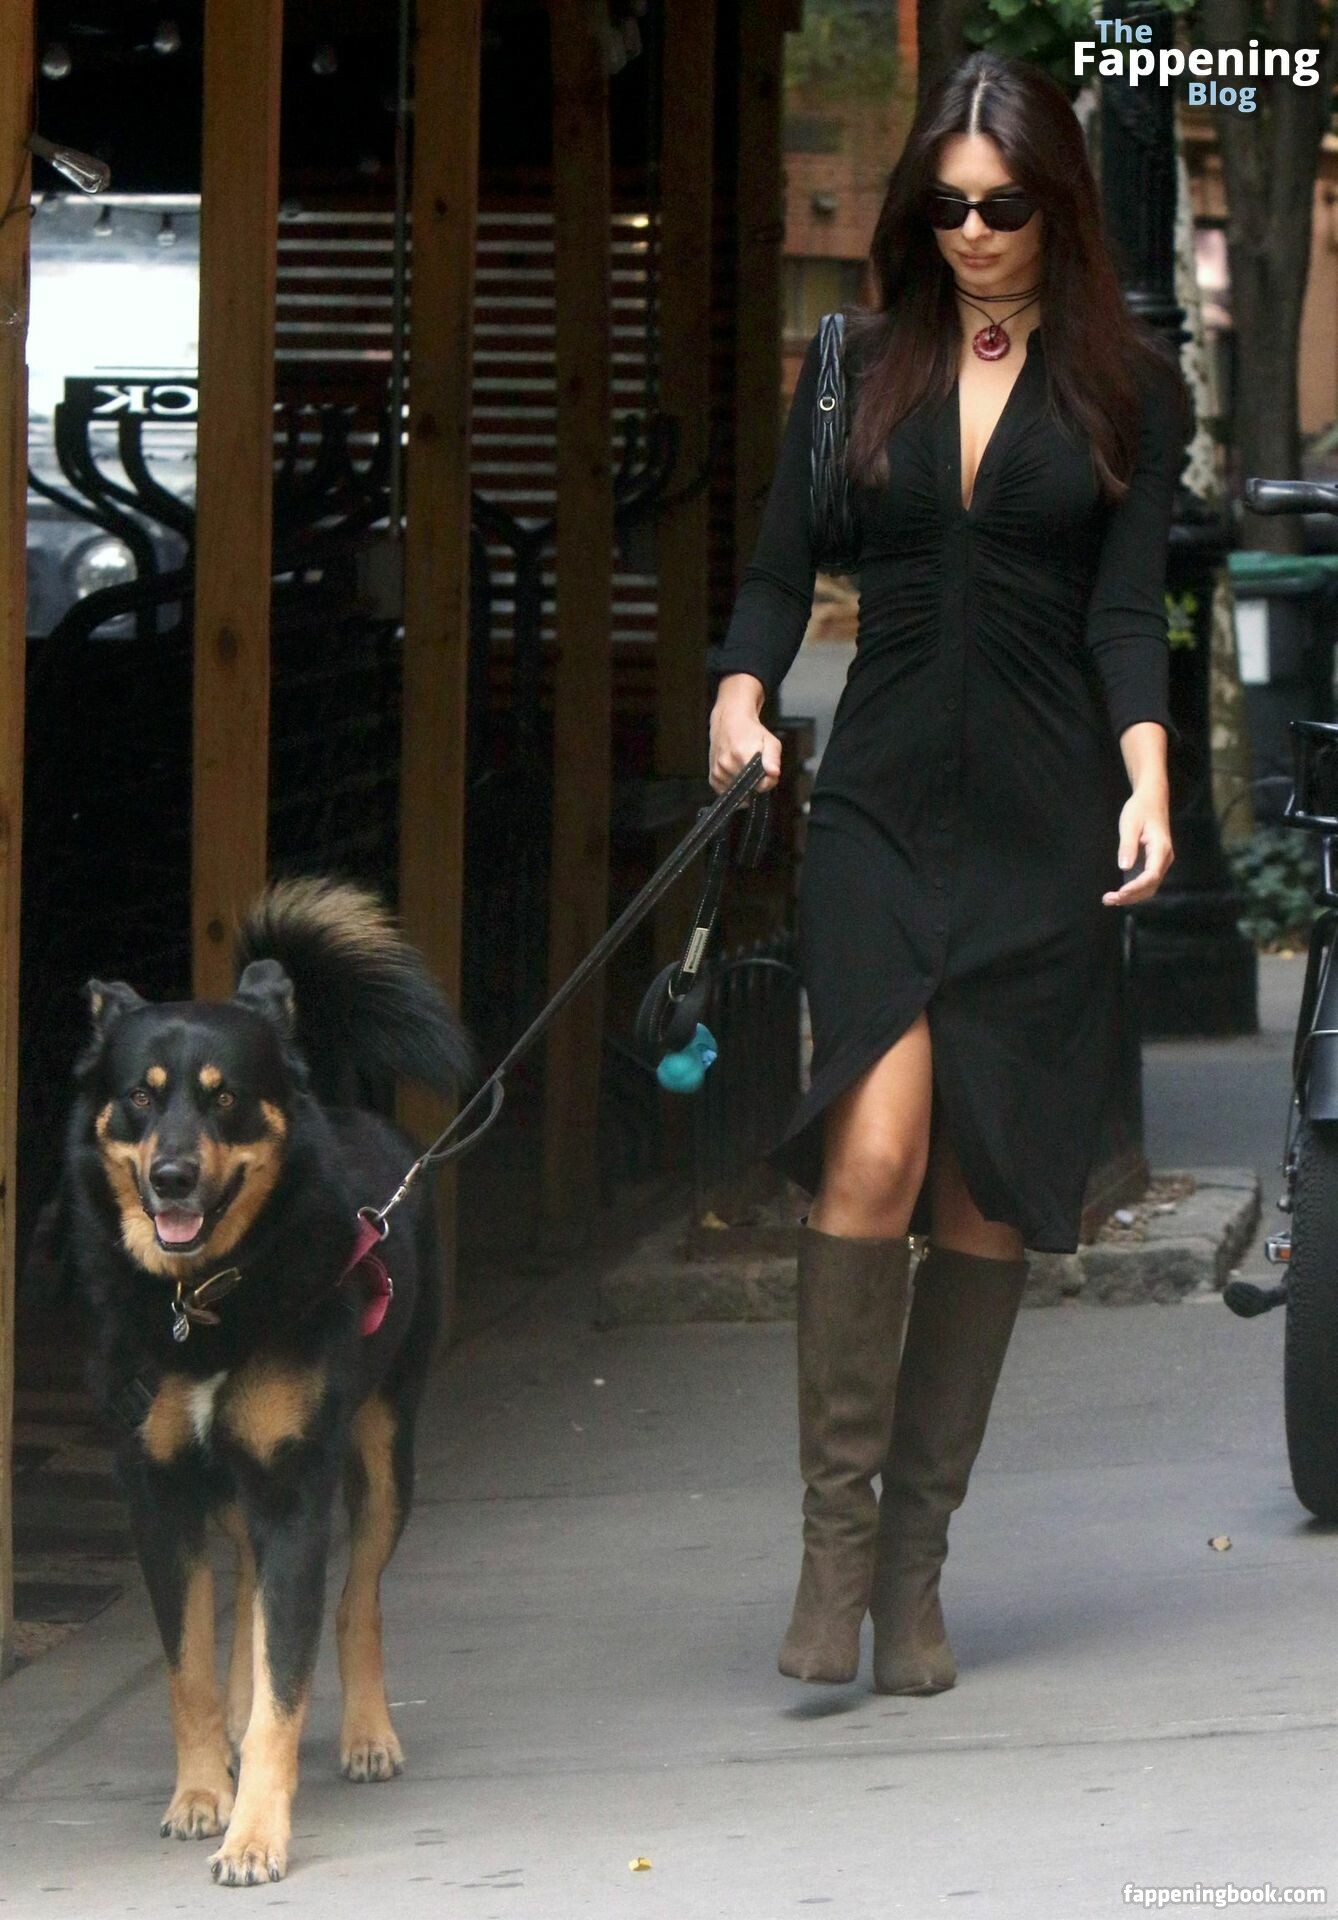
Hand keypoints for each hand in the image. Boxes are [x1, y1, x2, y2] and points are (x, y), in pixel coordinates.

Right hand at [708, 674, 782, 793]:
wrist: (729, 722)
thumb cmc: (752, 732)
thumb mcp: (770, 741)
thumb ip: (773, 758)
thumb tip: (774, 773)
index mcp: (742, 755)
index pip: (760, 785)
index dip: (768, 781)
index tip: (768, 772)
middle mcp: (727, 765)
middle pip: (750, 790)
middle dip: (757, 782)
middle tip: (756, 766)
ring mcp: (718, 772)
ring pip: (739, 794)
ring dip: (745, 786)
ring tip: (745, 767)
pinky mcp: (712, 778)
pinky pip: (727, 793)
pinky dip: (734, 788)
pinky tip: (736, 773)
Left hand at [1102, 782, 1173, 905]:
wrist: (1151, 799)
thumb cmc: (1140, 809)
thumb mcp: (1130, 824)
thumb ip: (1127, 846)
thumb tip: (1124, 867)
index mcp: (1161, 849)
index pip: (1151, 876)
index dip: (1135, 888)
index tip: (1119, 894)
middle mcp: (1164, 859)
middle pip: (1151, 886)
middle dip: (1131, 896)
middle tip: (1108, 900)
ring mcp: (1161, 862)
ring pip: (1149, 886)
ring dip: (1132, 896)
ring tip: (1110, 899)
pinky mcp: (1154, 862)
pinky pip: (1146, 881)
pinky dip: (1134, 890)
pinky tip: (1119, 893)